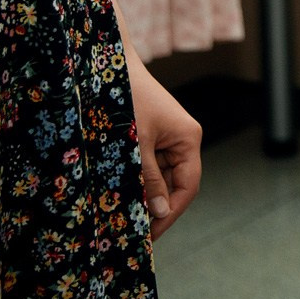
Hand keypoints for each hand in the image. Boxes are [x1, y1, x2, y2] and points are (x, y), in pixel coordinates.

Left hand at [126, 61, 202, 239]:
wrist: (112, 63)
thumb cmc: (127, 99)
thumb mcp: (137, 145)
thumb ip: (149, 180)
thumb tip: (160, 213)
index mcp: (188, 139)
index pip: (187, 187)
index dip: (170, 213)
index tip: (150, 235)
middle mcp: (183, 139)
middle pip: (175, 184)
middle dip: (155, 206)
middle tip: (133, 229)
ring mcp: (168, 136)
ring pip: (160, 176)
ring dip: (144, 193)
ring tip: (123, 213)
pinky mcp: (152, 134)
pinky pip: (149, 164)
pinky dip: (137, 178)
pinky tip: (121, 190)